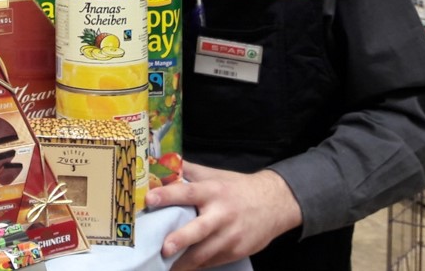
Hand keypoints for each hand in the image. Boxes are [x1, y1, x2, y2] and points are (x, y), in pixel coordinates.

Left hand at [147, 163, 302, 269]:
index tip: (150, 199)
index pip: (188, 192)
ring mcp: (230, 236)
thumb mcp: (214, 175)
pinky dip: (197, 265)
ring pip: (205, 253)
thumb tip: (159, 163)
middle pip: (199, 229)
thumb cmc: (237, 188)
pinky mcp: (236, 251)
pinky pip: (212, 261)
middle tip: (165, 248)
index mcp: (213, 191)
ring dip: (185, 263)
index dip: (168, 195)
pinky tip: (183, 268)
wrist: (274, 204)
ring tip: (167, 269)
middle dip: (181, 239)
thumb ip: (188, 171)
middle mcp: (222, 214)